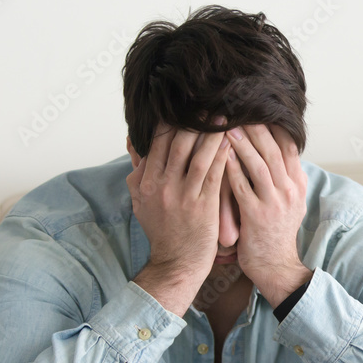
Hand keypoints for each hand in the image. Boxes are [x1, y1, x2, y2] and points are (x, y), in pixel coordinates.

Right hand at [126, 121, 230, 315]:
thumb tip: (132, 139)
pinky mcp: (202, 206)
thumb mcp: (140, 200)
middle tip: (208, 99)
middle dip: (193, 119)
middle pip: (176, 142)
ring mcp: (182, 195)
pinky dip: (222, 154)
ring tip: (224, 113)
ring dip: (211, 131)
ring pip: (196, 154)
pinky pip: (213, 173)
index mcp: (144, 182)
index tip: (185, 102)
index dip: (171, 119)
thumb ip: (138, 169)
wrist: (176, 264)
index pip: (157, 141)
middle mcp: (160, 186)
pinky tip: (230, 140)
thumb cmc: (162, 230)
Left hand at [224, 124, 311, 307]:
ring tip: (225, 124)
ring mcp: (275, 203)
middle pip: (274, 149)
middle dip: (255, 126)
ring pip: (260, 164)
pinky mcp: (257, 216)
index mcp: (297, 183)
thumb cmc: (276, 232)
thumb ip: (284, 176)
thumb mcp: (289, 201)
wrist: (276, 267)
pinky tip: (218, 154)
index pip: (288, 145)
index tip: (256, 106)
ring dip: (242, 142)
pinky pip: (242, 186)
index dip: (273, 124)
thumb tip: (279, 148)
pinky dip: (231, 168)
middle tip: (237, 107)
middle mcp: (290, 190)